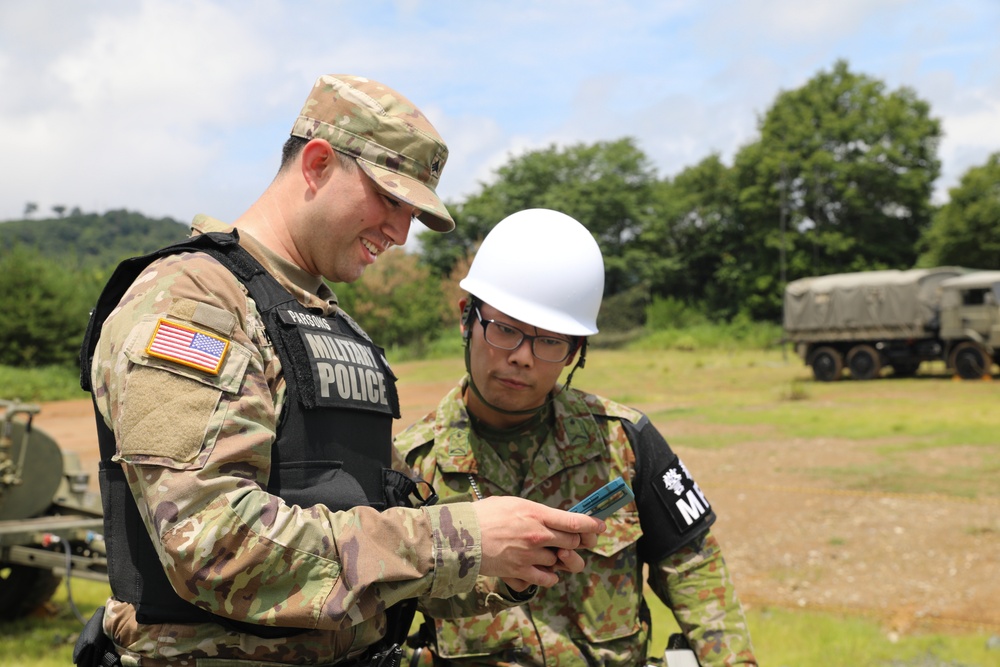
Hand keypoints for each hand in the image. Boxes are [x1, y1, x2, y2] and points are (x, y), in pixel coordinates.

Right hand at [473, 496, 604, 587]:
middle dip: (577, 541)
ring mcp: (530, 555)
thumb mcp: (514, 503)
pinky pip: (547, 579)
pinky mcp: (520, 572)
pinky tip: (543, 570)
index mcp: (537, 514)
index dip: (593, 525)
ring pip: (562, 561)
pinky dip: (550, 576)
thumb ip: (536, 511)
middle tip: (573, 539)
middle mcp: (538, 535)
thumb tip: (552, 516)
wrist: (461, 535)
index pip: (576, 521)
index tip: (600, 526)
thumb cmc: (485, 515)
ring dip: (561, 559)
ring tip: (553, 554)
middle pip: (574, 542)